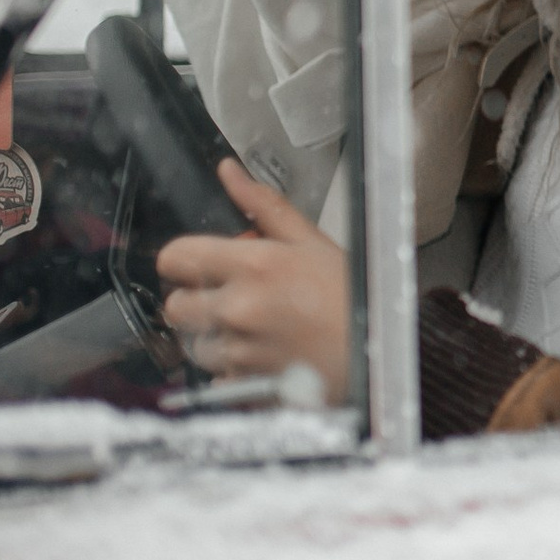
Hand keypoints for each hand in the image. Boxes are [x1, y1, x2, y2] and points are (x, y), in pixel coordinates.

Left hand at [158, 160, 350, 401]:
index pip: (175, 258)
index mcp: (252, 265)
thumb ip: (264, 205)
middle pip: (176, 306)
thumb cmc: (353, 295)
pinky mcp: (245, 387)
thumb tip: (229, 172)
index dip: (184, 262)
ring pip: (194, 345)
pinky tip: (263, 360)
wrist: (383, 352)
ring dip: (216, 339)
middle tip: (232, 301)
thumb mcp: (312, 241)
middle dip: (198, 302)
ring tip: (256, 333)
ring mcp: (239, 351)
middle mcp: (237, 308)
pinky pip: (215, 379)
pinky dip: (232, 374)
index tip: (202, 268)